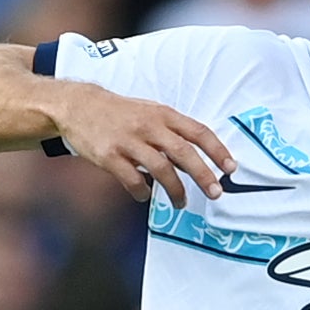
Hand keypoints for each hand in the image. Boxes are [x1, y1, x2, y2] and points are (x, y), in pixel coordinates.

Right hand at [52, 81, 232, 205]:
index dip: (217, 150)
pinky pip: (133, 180)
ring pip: (161, 169)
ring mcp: (128, 141)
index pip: (198, 132)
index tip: (230, 168)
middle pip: (183, 153)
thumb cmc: (119, 112)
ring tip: (181, 203)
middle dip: (203, 175)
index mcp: (162, 115)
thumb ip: (172, 131)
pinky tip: (145, 195)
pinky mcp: (109, 156)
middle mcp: (148, 126)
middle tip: (215, 192)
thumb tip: (199, 154)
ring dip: (176, 190)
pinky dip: (143, 192)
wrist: (78, 106)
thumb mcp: (149, 112)